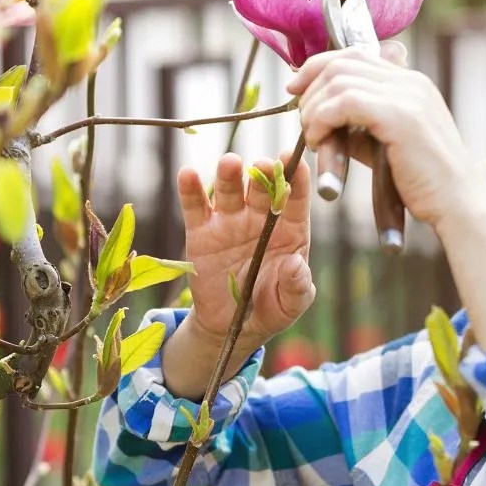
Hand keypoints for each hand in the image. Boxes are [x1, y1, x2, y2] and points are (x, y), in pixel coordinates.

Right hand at [178, 152, 313, 345]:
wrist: (230, 325)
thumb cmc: (270, 308)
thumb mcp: (290, 305)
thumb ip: (297, 287)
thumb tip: (295, 264)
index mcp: (289, 231)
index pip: (295, 200)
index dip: (297, 178)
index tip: (295, 161)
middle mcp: (259, 219)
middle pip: (261, 189)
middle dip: (262, 174)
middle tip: (262, 165)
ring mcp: (229, 222)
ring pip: (229, 190)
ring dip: (229, 174)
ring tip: (229, 163)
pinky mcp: (201, 232)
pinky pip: (195, 207)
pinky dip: (190, 189)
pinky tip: (188, 174)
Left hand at [286, 41, 475, 231]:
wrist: (459, 206)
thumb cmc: (423, 184)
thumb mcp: (386, 146)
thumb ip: (358, 127)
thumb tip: (321, 119)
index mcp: (412, 83)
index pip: (355, 54)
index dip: (317, 67)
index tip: (295, 90)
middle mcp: (411, 81)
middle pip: (342, 62)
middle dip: (310, 87)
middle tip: (301, 119)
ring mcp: (409, 95)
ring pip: (339, 80)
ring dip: (313, 108)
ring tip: (312, 137)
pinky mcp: (401, 115)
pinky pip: (344, 102)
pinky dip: (321, 119)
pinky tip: (318, 140)